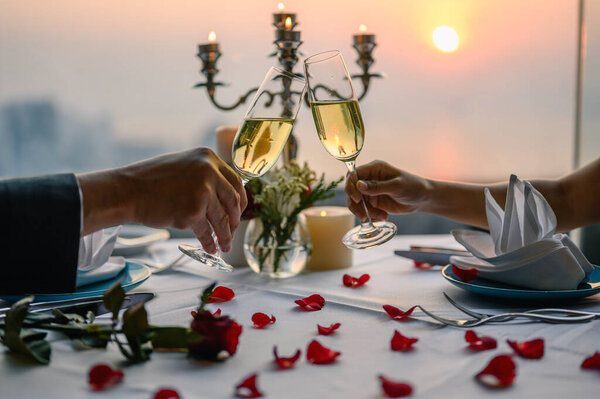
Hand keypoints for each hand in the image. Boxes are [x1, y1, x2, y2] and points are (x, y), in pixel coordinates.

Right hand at [79, 148, 246, 253]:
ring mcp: (203, 191)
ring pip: (221, 219)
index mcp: (208, 157)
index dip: (240, 200)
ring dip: (224, 235)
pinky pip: (206, 231)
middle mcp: (209, 171)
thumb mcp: (184, 166)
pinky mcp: (193, 211)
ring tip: (224, 246)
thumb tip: (225, 198)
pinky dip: (209, 242)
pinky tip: (209, 247)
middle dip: (234, 221)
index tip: (238, 213)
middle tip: (232, 232)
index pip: (236, 181)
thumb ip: (205, 176)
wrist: (128, 191)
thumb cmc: (151, 181)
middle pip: (233, 201)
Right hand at [344, 160, 430, 220]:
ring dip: (364, 212)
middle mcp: (369, 178)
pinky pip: (363, 209)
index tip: (357, 199)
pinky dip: (370, 215)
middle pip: (351, 189)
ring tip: (380, 217)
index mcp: (374, 168)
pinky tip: (382, 217)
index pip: (354, 174)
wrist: (422, 199)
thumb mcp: (396, 186)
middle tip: (364, 214)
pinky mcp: (373, 201)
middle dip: (356, 203)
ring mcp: (370, 190)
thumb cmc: (413, 187)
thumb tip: (358, 185)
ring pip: (356, 202)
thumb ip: (377, 186)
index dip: (351, 186)